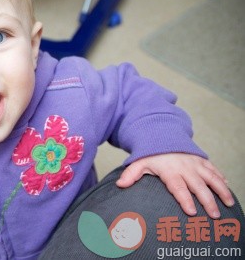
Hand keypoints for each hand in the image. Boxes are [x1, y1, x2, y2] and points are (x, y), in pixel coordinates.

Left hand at [116, 153, 234, 218]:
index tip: (191, 212)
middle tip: (214, 215)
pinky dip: (221, 178)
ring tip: (229, 204)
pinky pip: (213, 169)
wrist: (162, 134)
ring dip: (221, 190)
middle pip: (198, 186)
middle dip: (207, 201)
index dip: (185, 199)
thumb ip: (131, 174)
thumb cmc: (150, 154)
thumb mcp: (139, 162)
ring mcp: (195, 163)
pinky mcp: (201, 160)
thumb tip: (120, 185)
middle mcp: (185, 167)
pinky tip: (227, 188)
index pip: (178, 187)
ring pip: (211, 177)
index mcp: (170, 171)